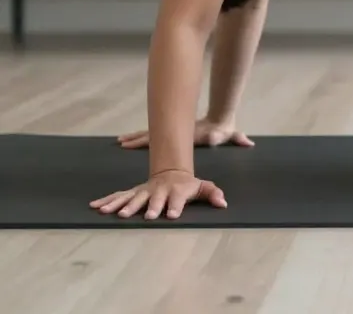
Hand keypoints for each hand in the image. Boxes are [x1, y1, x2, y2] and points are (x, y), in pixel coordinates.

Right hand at [90, 169, 226, 219]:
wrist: (172, 171)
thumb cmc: (188, 185)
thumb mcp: (202, 187)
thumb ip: (212, 193)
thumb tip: (223, 203)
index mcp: (176, 191)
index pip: (177, 200)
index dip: (175, 206)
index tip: (172, 215)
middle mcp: (158, 191)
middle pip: (152, 199)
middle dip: (148, 207)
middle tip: (144, 215)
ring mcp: (144, 191)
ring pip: (132, 197)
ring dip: (122, 205)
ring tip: (109, 212)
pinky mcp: (134, 192)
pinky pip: (119, 196)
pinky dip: (107, 200)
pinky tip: (95, 206)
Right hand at [117, 117, 254, 149]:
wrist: (220, 120)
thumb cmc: (222, 130)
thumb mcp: (228, 135)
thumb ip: (237, 138)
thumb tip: (246, 142)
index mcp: (184, 134)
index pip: (164, 136)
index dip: (150, 140)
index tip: (138, 142)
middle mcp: (177, 130)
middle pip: (154, 133)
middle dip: (137, 138)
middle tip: (121, 142)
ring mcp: (174, 129)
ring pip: (152, 133)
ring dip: (137, 137)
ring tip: (121, 141)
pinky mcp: (174, 131)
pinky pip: (155, 135)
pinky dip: (143, 137)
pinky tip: (133, 140)